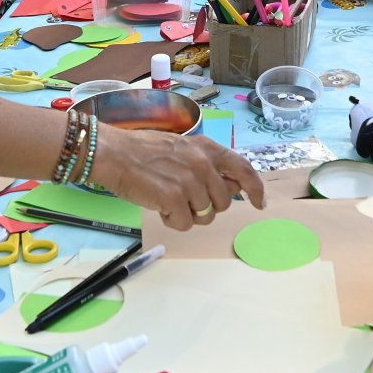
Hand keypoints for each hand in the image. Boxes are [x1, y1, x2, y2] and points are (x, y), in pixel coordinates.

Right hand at [91, 127, 265, 229]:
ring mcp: (189, 180)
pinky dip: (172, 221)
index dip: (255, 189)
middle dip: (206, 207)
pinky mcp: (174, 197)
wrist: (113, 153)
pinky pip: (184, 224)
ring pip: (205, 216)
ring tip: (167, 199)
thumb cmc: (143, 152)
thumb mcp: (182, 149)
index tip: (259, 203)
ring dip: (187, 214)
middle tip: (183, 198)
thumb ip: (206, 165)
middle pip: (223, 202)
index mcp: (207, 148)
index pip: (244, 169)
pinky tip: (158, 205)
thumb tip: (231, 186)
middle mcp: (202, 163)